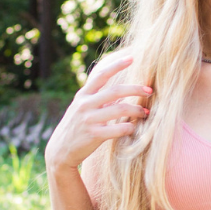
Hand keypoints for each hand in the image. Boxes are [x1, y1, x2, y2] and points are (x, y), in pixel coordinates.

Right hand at [45, 51, 151, 170]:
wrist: (61, 150)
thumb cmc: (76, 128)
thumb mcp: (81, 109)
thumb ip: (97, 99)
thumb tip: (121, 93)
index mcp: (83, 95)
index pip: (101, 75)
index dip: (117, 65)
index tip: (132, 58)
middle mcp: (85, 105)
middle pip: (116, 91)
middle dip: (136, 89)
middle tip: (149, 91)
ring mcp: (89, 120)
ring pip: (120, 109)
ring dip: (137, 110)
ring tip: (145, 113)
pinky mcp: (94, 135)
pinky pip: (118, 129)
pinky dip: (129, 127)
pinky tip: (133, 128)